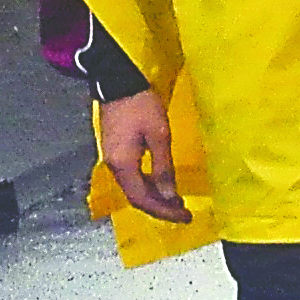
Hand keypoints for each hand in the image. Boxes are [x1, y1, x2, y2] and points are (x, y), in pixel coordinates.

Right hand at [99, 91, 189, 224]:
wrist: (118, 83)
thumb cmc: (140, 106)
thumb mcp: (158, 135)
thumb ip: (163, 167)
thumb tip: (170, 195)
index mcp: (123, 165)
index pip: (143, 199)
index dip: (164, 211)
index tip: (185, 217)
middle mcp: (115, 167)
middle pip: (137, 197)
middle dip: (161, 208)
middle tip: (184, 214)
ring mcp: (114, 160)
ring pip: (135, 188)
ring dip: (156, 198)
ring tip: (178, 203)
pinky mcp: (117, 152)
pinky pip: (133, 178)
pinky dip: (149, 185)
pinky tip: (163, 184)